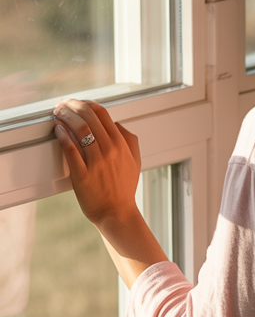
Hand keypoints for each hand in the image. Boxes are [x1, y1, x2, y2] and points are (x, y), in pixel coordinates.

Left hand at [53, 99, 140, 227]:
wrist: (117, 213)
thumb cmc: (124, 189)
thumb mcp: (136, 162)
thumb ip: (130, 141)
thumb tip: (117, 124)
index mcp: (122, 145)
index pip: (102, 113)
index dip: (86, 103)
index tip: (77, 103)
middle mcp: (110, 150)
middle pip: (88, 116)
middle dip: (72, 105)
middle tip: (62, 104)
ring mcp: (96, 162)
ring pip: (78, 129)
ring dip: (65, 116)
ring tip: (57, 113)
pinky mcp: (82, 173)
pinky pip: (70, 149)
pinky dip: (62, 135)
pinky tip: (57, 129)